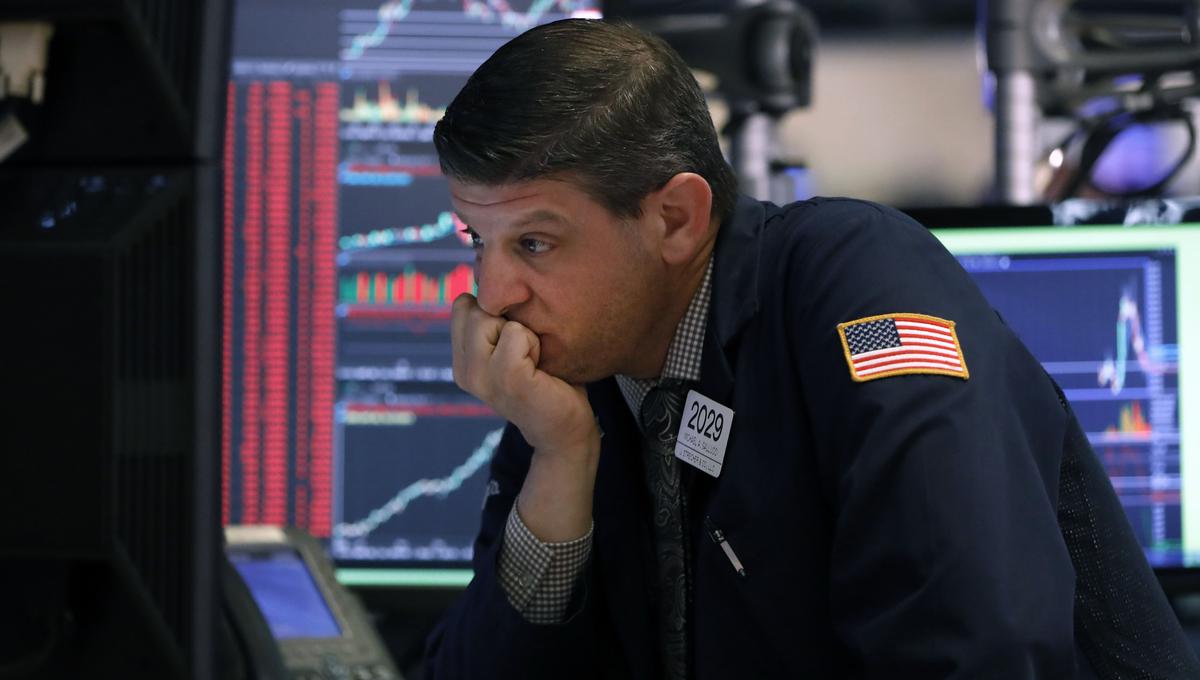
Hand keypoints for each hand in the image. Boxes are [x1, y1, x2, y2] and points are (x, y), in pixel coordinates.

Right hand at [450, 293, 597, 453]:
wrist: (566, 429)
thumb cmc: (547, 381)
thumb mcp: (512, 347)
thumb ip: (495, 321)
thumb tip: (492, 273)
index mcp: (462, 362)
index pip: (462, 305)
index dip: (494, 312)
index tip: (515, 343)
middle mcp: (464, 372)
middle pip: (474, 307)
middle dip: (507, 320)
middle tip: (527, 354)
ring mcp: (482, 378)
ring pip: (491, 317)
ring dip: (523, 333)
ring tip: (533, 361)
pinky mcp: (507, 379)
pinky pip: (516, 333)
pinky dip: (535, 344)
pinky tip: (540, 369)